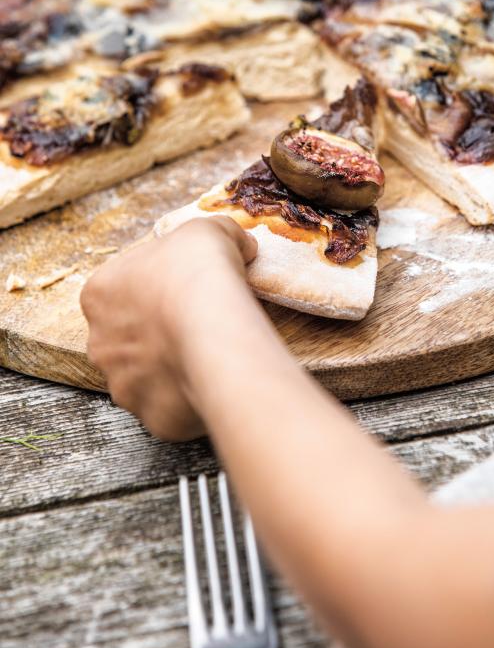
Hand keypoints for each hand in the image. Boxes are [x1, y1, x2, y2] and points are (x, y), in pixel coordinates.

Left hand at [81, 217, 256, 440]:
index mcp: (100, 293)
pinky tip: (214, 380)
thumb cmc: (198, 273)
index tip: (190, 284)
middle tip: (199, 321)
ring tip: (209, 353)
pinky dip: (190, 397)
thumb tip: (239, 244)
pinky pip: (171, 406)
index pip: (125, 287)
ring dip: (171, 366)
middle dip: (160, 330)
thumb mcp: (209, 231)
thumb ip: (218, 234)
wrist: (212, 329)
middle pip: (130, 336)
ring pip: (147, 375)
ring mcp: (123, 383)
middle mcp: (100, 342)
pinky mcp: (151, 416)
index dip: (161, 284)